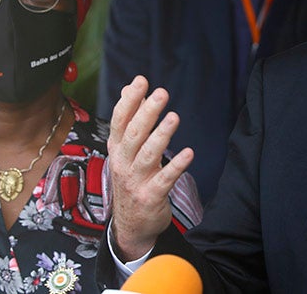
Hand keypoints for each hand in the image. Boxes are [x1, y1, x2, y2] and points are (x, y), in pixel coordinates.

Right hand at [107, 76, 193, 260]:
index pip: (120, 121)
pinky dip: (176, 166)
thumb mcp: (125, 150)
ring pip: (148, 155)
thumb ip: (129, 119)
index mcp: (117, 149)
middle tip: (161, 93)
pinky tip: (189, 153)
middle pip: (134, 134)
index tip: (141, 81)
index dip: (130, 101)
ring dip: (161, 135)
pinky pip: (165, 179)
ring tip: (174, 117)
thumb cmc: (131, 180)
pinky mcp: (151, 197)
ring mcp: (136, 181)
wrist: (130, 225)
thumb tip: (129, 87)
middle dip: (147, 112)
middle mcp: (123, 163)